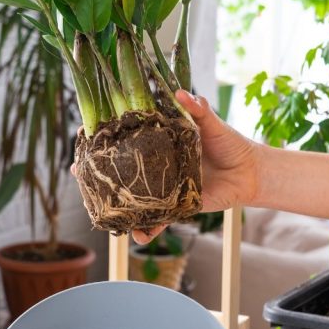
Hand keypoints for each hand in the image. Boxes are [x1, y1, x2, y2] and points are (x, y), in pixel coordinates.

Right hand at [71, 91, 261, 244]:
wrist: (249, 171)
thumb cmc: (229, 143)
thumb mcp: (211, 123)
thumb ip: (197, 109)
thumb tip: (182, 93)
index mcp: (160, 142)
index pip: (127, 140)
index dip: (105, 140)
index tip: (83, 135)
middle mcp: (158, 166)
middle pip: (122, 171)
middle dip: (99, 174)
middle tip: (79, 172)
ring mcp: (164, 188)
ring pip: (134, 199)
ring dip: (117, 206)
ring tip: (101, 210)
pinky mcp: (177, 206)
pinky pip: (159, 221)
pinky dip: (148, 230)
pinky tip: (138, 236)